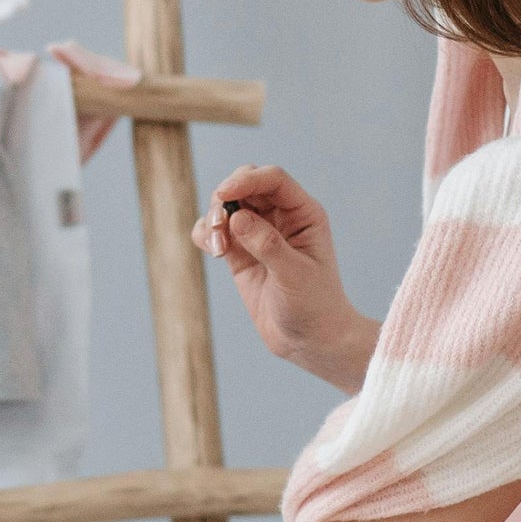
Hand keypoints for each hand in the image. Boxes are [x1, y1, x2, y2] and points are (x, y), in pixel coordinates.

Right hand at [192, 164, 378, 390]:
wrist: (310, 341)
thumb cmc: (314, 306)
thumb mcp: (295, 275)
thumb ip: (267, 244)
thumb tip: (236, 217)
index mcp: (303, 213)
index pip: (273, 180)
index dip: (246, 180)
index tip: (224, 195)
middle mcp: (281, 217)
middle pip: (245, 184)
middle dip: (225, 198)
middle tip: (219, 227)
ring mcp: (258, 233)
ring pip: (226, 205)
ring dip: (213, 218)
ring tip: (218, 249)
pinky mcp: (240, 253)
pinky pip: (215, 231)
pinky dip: (206, 234)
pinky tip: (214, 251)